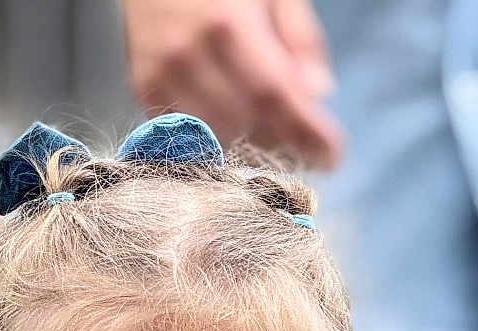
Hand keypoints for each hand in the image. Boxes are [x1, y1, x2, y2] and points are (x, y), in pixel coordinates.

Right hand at [120, 0, 344, 167]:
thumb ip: (300, 38)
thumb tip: (319, 94)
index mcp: (229, 25)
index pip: (275, 96)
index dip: (306, 132)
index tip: (332, 157)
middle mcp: (190, 55)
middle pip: (249, 124)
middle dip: (282, 136)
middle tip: (299, 133)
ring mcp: (163, 76)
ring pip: (219, 137)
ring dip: (249, 138)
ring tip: (263, 120)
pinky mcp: (145, 90)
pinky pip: (190, 134)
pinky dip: (216, 133)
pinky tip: (230, 114)